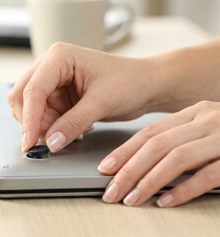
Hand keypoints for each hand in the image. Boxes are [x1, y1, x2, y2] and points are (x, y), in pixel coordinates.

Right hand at [8, 42, 159, 151]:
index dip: (29, 119)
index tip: (29, 142)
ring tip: (73, 132)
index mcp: (59, 57)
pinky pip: (42, 115)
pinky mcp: (56, 94)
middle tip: (52, 142)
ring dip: (43, 126)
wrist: (146, 86)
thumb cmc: (130, 82)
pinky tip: (74, 129)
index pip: (33, 90)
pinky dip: (51, 127)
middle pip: (23, 98)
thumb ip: (73, 123)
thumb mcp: (102, 103)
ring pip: (29, 108)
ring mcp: (52, 80)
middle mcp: (50, 66)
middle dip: (33, 122)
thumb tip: (51, 142)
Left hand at [98, 101, 219, 206]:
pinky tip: (165, 200)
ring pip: (177, 158)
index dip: (125, 151)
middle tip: (112, 191)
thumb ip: (180, 140)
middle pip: (157, 145)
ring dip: (149, 181)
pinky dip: (183, 189)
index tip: (105, 168)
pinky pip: (207, 175)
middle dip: (129, 170)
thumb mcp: (207, 129)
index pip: (150, 132)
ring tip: (132, 199)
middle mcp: (206, 120)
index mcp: (194, 113)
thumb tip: (142, 162)